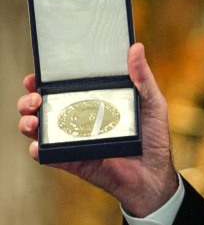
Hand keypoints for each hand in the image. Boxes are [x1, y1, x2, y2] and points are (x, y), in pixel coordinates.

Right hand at [18, 42, 178, 216]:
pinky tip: (38, 144)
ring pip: (39, 128)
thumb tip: (136, 48)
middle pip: (43, 105)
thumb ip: (143, 78)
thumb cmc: (154, 137)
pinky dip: (38, 149)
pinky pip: (48, 155)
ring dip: (28, 121)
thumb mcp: (152, 103)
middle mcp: (79, 119)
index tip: (38, 74)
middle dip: (30, 99)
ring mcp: (73, 140)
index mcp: (93, 100)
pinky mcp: (73, 160)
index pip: (63, 86)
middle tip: (36, 97)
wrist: (155, 175)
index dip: (46, 79)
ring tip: (34, 119)